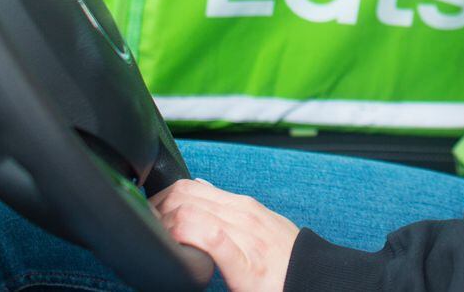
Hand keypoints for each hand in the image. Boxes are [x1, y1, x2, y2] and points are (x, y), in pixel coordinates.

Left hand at [150, 178, 298, 291]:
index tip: (151, 218)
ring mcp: (244, 235)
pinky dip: (187, 238)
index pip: (190, 186)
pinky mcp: (245, 262)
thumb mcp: (260, 224)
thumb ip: (231, 208)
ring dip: (165, 225)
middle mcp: (242, 214)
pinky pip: (210, 238)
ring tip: (159, 242)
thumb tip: (202, 186)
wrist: (315, 278)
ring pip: (191, 212)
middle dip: (156, 212)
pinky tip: (181, 250)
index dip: (162, 199)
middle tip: (148, 231)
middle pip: (184, 196)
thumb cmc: (285, 258)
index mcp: (242, 205)